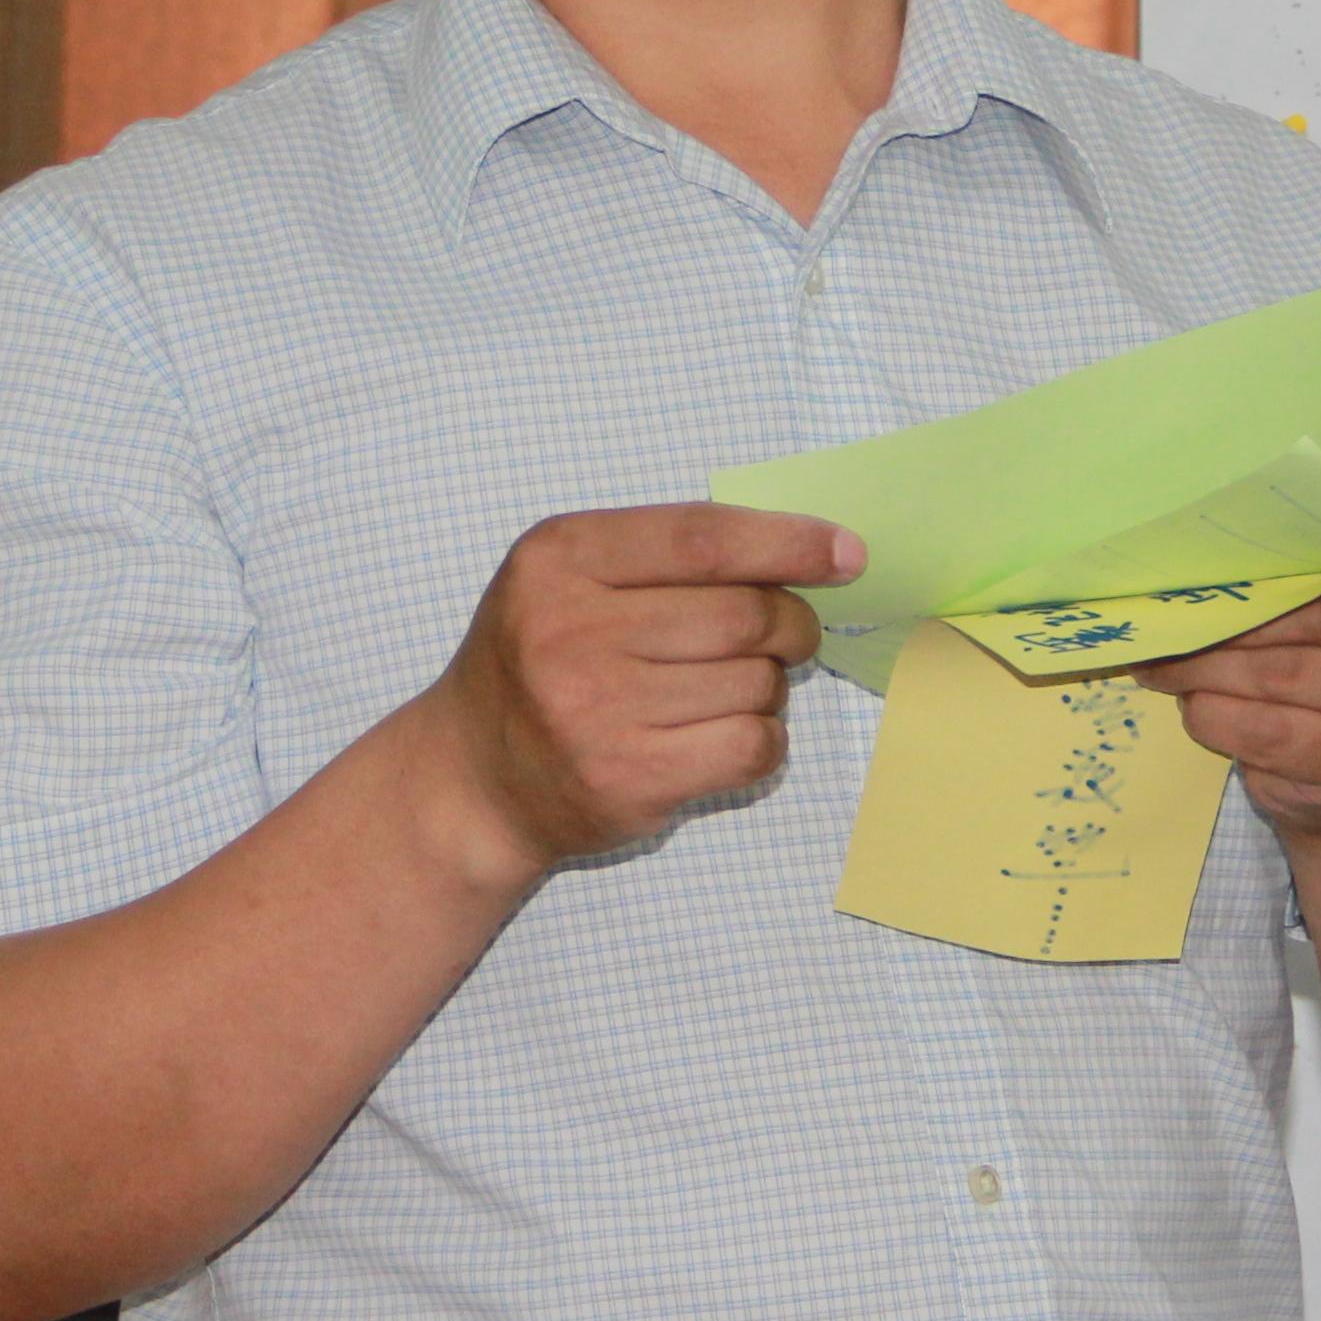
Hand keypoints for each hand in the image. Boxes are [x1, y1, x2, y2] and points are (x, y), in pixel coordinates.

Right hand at [420, 506, 855, 877]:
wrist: (473, 778)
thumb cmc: (541, 659)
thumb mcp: (573, 575)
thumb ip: (670, 552)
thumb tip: (814, 551)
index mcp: (560, 559)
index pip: (703, 540)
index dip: (789, 543)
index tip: (847, 553)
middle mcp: (569, 632)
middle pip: (743, 615)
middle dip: (792, 623)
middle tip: (789, 633)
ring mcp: (597, 712)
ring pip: (755, 683)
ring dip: (769, 685)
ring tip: (726, 690)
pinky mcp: (628, 780)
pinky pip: (751, 746)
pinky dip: (764, 738)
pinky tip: (725, 734)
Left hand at [1139, 561, 1320, 840]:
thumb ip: (1297, 566)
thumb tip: (1196, 550)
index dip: (1270, 548)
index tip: (1208, 548)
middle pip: (1305, 615)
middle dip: (1222, 618)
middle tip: (1164, 617)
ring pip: (1278, 677)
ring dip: (1205, 671)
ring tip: (1161, 665)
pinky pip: (1269, 734)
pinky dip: (1218, 718)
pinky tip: (1193, 706)